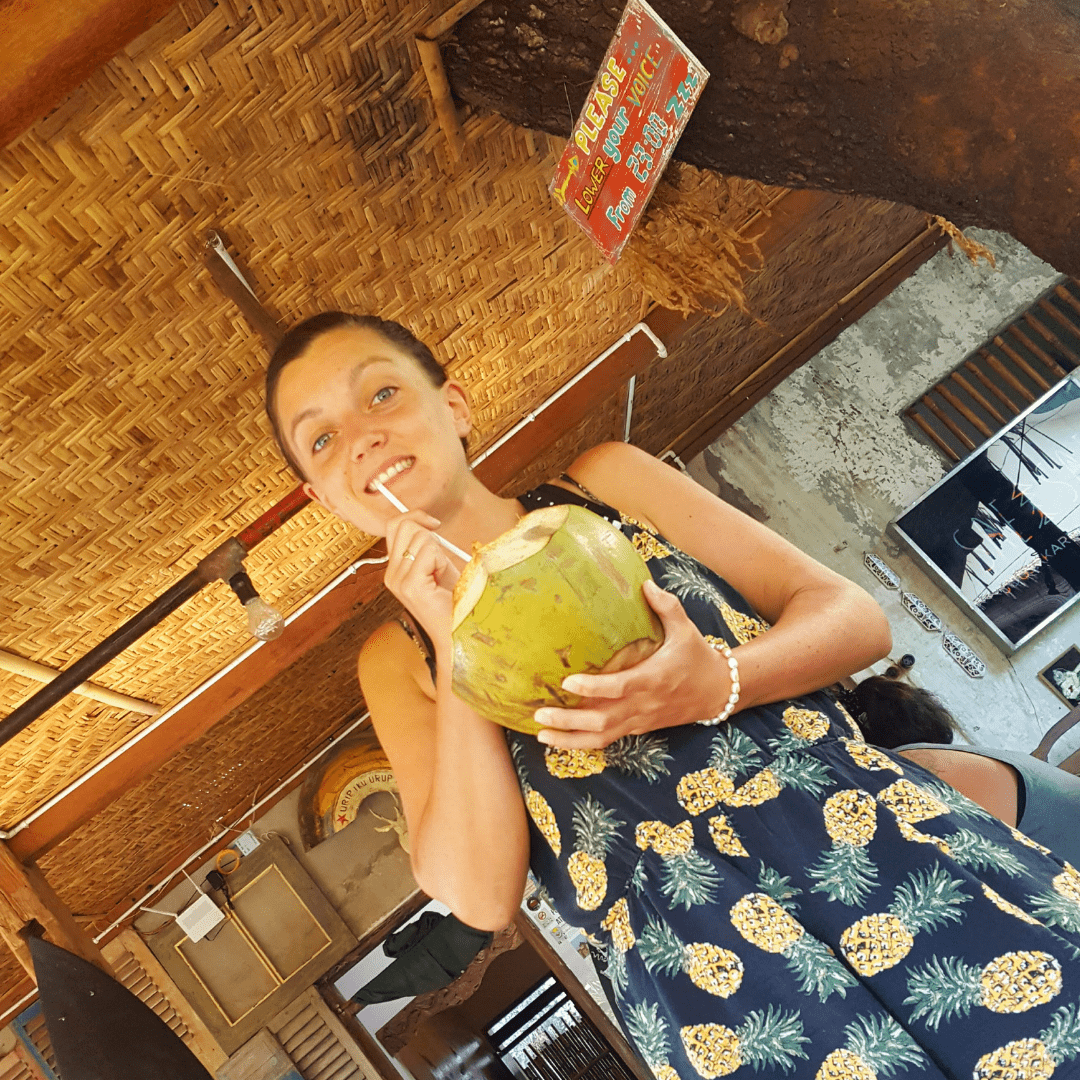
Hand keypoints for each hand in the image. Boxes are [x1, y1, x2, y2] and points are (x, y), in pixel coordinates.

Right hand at [383, 511, 461, 645]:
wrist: (457, 632)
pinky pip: (429, 551)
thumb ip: (426, 545)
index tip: (434, 524)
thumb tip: (424, 522)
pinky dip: (442, 561)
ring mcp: (397, 581)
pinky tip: (443, 581)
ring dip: (439, 552)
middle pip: (404, 526)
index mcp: (394, 570)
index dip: (415, 517)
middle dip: (429, 534)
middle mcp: (391, 575)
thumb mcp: (438, 565)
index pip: (394, 526)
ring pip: (419, 537)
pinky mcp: (410, 585)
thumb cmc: (454, 600)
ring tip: (442, 576)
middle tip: (441, 557)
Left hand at [533, 580, 732, 748]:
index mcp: (653, 679)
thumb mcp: (686, 630)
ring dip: (570, 739)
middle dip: (569, 721)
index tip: (568, 682)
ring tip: (541, 734)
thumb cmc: (698, 657)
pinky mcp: (638, 728)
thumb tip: (645, 585)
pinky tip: (559, 739)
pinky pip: (608, 740)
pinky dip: (583, 742)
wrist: (718, 693)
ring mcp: (640, 720)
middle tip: (539, 714)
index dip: (594, 688)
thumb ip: (667, 607)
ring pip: (602, 737)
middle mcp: (644, 704)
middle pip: (603, 721)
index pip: (620, 687)